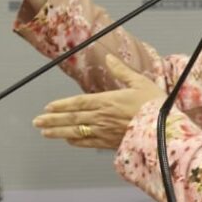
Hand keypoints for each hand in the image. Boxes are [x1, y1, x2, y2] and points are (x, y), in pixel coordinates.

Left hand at [33, 55, 166, 148]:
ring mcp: (104, 132)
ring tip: (44, 132)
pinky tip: (68, 140)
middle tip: (36, 121)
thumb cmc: (154, 105)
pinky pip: (88, 143)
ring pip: (76, 132)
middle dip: (52, 120)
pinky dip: (76, 141)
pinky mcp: (110, 143)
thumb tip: (109, 58)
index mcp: (107, 101)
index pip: (79, 102)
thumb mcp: (140, 83)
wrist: (165, 131)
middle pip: (72, 118)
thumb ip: (122, 71)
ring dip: (58, 132)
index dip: (62, 105)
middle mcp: (101, 117)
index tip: (48, 106)